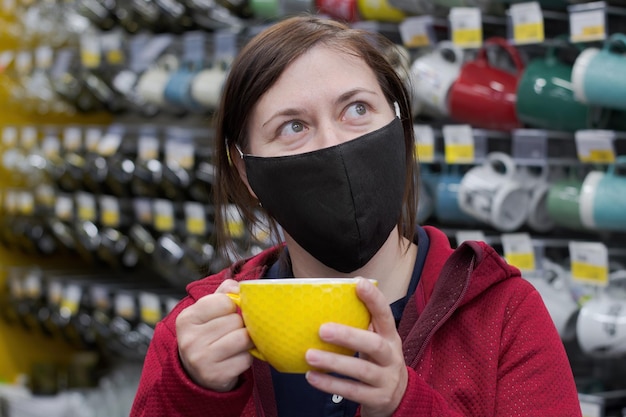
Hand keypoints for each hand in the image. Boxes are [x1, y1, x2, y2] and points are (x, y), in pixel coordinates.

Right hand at [176, 279, 253, 391]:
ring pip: (243, 339)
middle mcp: (190, 339)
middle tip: (232, 332)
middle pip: (235, 321)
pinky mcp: (215, 376)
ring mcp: (201, 359)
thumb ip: (224, 293)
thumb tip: (240, 287)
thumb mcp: (208, 311)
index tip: (227, 314)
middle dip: (240, 325)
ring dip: (246, 341)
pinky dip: (246, 358)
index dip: (232, 306)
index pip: (224, 301)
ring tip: (236, 344)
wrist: (196, 373)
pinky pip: (246, 359)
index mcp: (187, 318)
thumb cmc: (207, 335)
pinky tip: (234, 359)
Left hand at [304, 278, 407, 416]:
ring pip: (361, 370)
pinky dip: (330, 384)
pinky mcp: (378, 398)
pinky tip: (312, 377)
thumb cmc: (378, 361)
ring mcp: (386, 379)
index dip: (374, 299)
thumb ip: (361, 326)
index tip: (359, 283)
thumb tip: (325, 305)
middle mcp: (392, 356)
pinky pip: (352, 391)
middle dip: (348, 336)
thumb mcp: (377, 341)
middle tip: (322, 329)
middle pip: (374, 344)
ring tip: (309, 355)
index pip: (385, 314)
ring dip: (334, 362)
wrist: (399, 398)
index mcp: (390, 336)